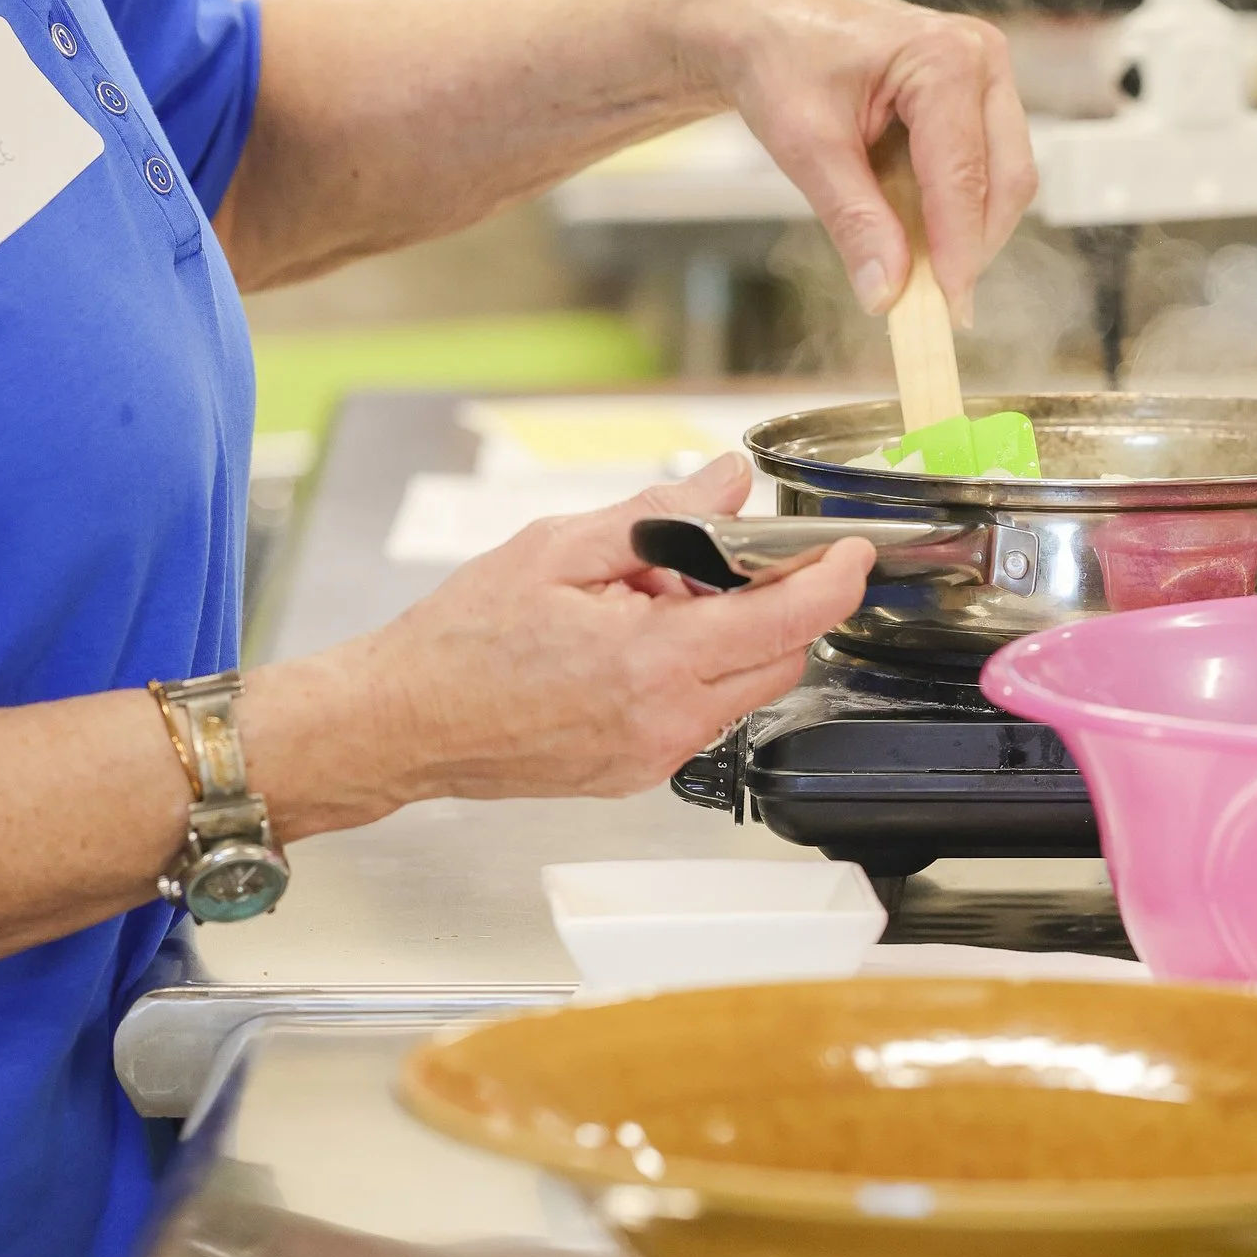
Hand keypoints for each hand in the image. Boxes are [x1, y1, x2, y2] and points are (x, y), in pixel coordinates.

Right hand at [276, 455, 874, 820]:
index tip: (853, 549)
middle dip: (769, 601)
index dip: (834, 578)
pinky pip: (701, 714)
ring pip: (743, 688)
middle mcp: (665, 724)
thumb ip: (659, 515)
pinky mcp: (638, 773)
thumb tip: (727, 483)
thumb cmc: (460, 641)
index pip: (786, 620)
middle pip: (779, 658)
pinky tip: (631, 642)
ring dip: (726, 636)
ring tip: (646, 601)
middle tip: (706, 558)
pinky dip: (692, 669)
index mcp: (651, 664)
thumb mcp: (559, 547)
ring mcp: (653, 758)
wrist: (403, 723)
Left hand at [665, 0, 1036, 316]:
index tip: (948, 310)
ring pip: (1005, 178)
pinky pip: (989, 166)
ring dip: (968, 229)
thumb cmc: (781, 64)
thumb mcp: (806, 146)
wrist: (767, 24)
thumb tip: (887, 291)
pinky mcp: (981, 94)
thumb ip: (852, 219)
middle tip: (933, 301)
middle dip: (973, 245)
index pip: (963, 174)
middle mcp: (981, 57)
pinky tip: (919, 229)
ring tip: (918, 266)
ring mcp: (988, 73)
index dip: (958, 250)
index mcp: (943, 58)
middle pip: (1005, 179)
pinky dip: (958, 207)